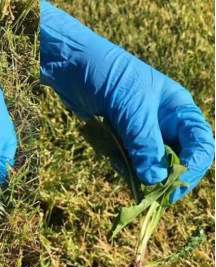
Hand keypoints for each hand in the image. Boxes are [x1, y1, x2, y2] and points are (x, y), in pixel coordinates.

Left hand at [40, 1, 213, 202]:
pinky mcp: (121, 140)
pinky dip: (123, 167)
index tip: (173, 187)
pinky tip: (113, 160)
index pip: (198, 144)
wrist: (73, 67)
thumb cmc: (109, 76)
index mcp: (177, 110)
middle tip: (149, 194)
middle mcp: (163, 124)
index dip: (192, 168)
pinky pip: (128, 162)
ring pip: (150, 165)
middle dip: (164, 177)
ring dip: (140, 175)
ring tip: (128, 176)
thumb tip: (156, 179)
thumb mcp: (131, 107)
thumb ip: (145, 142)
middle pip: (175, 160)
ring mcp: (141, 133)